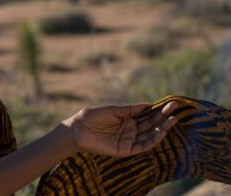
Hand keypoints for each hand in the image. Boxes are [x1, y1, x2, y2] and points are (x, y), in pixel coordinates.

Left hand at [62, 101, 178, 156]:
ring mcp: (129, 140)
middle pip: (151, 124)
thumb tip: (147, 105)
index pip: (147, 115)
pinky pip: (142, 146)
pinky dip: (153, 140)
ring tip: (173, 120)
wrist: (77, 129)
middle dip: (164, 117)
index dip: (159, 110)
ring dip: (162, 129)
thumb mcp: (113, 110)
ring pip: (150, 135)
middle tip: (176, 110)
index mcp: (127, 119)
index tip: (171, 104)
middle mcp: (130, 130)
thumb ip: (130, 109)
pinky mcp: (126, 149)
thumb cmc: (92, 117)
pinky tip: (161, 132)